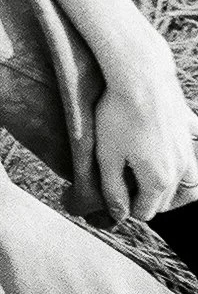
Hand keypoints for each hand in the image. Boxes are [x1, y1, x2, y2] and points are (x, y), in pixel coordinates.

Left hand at [94, 40, 197, 220]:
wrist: (140, 78)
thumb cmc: (118, 116)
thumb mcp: (106, 157)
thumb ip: (113, 190)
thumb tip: (119, 215)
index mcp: (158, 181)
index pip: (145, 212)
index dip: (125, 207)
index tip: (110, 194)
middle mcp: (181, 170)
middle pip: (165, 200)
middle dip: (144, 199)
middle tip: (122, 184)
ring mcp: (189, 150)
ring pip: (188, 183)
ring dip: (169, 188)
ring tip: (148, 180)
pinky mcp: (189, 130)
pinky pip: (194, 151)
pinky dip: (185, 158)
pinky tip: (170, 152)